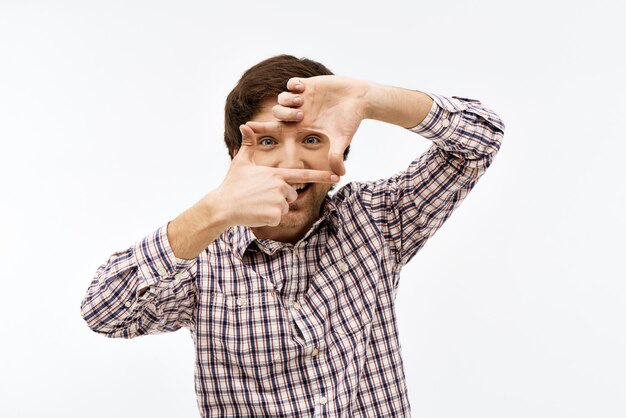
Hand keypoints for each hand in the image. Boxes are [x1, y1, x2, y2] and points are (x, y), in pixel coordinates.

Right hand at [212, 124, 338, 227]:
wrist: (223, 205)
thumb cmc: (232, 184)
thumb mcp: (241, 162)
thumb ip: (248, 144)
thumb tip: (244, 125)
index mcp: (276, 173)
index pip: (303, 175)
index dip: (321, 176)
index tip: (336, 176)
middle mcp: (280, 186)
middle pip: (292, 194)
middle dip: (280, 197)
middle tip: (261, 196)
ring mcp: (278, 202)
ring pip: (286, 207)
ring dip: (274, 208)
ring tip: (258, 203)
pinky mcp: (275, 216)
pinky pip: (278, 218)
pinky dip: (268, 218)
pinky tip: (257, 212)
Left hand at [263, 75, 370, 175]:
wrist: (361, 100)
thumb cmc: (351, 120)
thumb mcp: (342, 139)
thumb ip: (337, 155)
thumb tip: (340, 175)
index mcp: (303, 127)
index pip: (277, 129)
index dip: (262, 128)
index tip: (246, 127)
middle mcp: (300, 113)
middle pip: (277, 113)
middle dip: (284, 114)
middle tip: (301, 115)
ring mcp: (304, 98)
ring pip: (282, 98)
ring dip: (288, 100)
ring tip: (303, 103)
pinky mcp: (309, 85)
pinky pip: (291, 83)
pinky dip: (293, 85)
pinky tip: (303, 89)